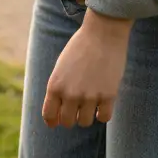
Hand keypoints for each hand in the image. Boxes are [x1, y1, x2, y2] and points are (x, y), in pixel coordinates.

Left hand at [42, 10, 131, 128]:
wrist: (101, 34)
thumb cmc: (79, 48)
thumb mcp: (61, 67)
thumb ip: (59, 88)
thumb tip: (58, 113)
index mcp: (54, 85)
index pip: (49, 115)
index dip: (53, 120)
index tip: (56, 121)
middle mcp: (70, 93)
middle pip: (67, 122)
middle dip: (70, 118)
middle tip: (75, 108)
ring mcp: (90, 96)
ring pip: (85, 122)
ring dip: (86, 115)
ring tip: (89, 102)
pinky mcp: (108, 96)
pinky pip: (104, 118)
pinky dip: (102, 114)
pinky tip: (102, 103)